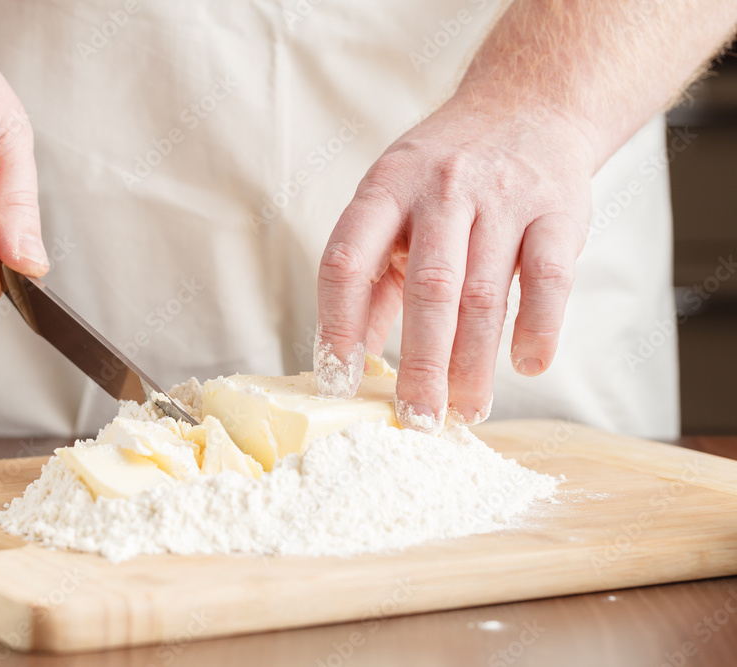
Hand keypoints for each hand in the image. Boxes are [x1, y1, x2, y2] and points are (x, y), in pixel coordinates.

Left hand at [314, 93, 596, 432]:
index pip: (347, 259)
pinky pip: (547, 278)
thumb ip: (370, 276)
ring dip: (474, 362)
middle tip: (418, 418)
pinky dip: (538, 327)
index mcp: (386, 187)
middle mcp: (441, 188)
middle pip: (428, 288)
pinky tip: (527, 365)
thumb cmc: (446, 173)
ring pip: (484, 293)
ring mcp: (503, 196)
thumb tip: (348, 354)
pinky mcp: (557, 210)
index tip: (337, 379)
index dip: (337, 324)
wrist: (528, 104)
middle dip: (422, 364)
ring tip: (467, 411)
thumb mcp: (392, 205)